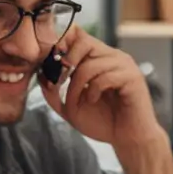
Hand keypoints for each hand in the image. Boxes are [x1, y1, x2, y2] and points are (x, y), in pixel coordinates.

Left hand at [42, 28, 164, 155]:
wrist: (127, 139)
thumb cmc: (102, 122)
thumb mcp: (70, 108)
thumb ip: (54, 93)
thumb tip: (40, 75)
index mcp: (97, 59)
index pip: (78, 34)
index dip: (61, 43)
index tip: (51, 64)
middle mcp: (111, 57)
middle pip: (82, 41)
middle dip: (65, 63)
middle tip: (59, 82)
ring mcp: (123, 65)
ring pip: (90, 64)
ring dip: (77, 87)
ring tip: (81, 101)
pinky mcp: (132, 77)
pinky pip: (105, 77)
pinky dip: (93, 91)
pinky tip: (94, 100)